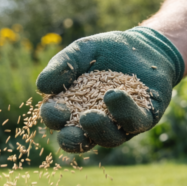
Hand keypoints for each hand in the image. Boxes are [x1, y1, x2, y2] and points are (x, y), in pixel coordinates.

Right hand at [37, 27, 184, 152]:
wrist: (142, 45)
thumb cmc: (105, 52)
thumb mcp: (80, 52)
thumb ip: (61, 66)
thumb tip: (41, 87)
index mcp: (73, 109)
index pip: (58, 120)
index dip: (54, 118)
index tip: (56, 110)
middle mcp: (95, 123)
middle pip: (81, 140)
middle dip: (73, 138)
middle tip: (70, 127)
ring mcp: (120, 124)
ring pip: (109, 138)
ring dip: (99, 129)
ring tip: (92, 114)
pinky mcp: (145, 118)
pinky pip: (135, 122)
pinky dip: (124, 112)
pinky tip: (114, 95)